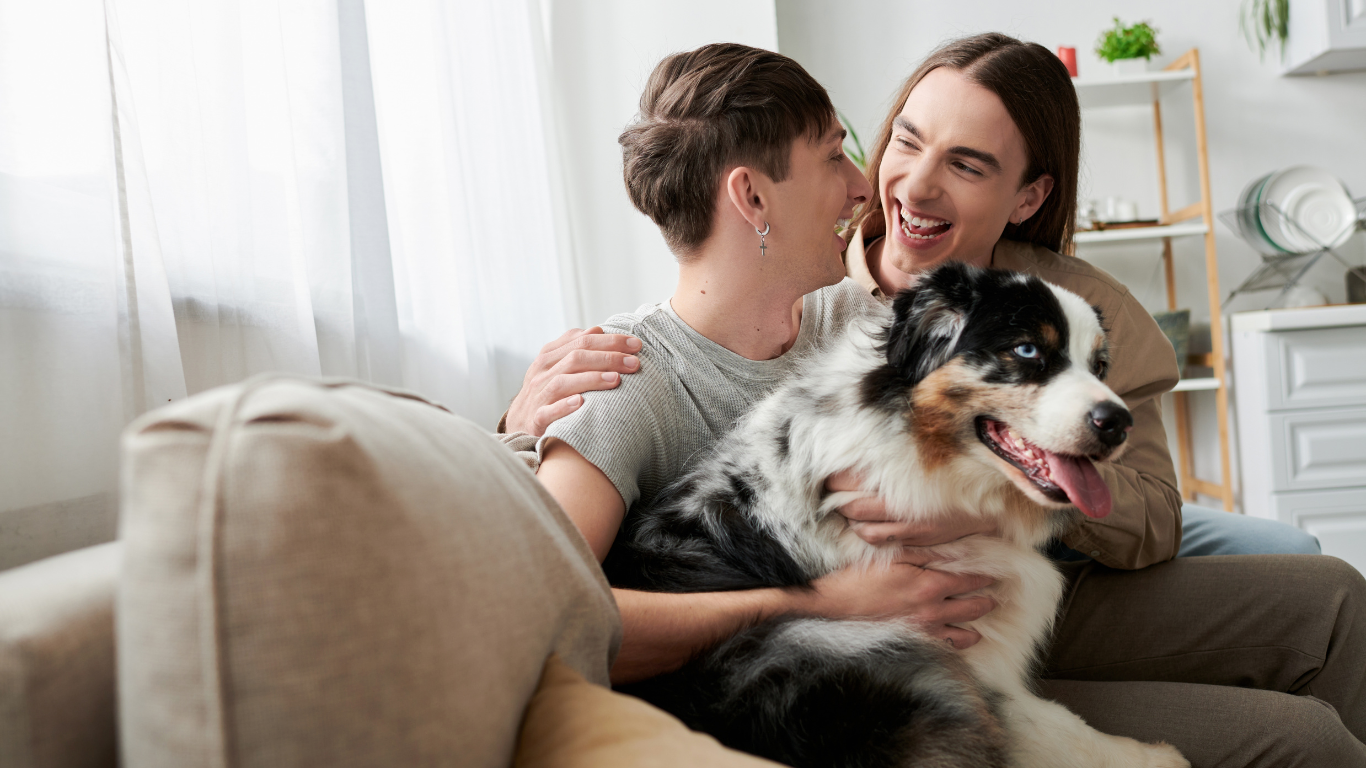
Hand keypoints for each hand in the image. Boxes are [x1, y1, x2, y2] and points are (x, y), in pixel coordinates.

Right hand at [505, 327, 641, 435]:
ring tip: (616, 380)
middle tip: (634, 363)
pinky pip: (548, 411)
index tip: (637, 345)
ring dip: (591, 379)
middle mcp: (543, 371)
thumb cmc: (546, 391)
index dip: (611, 341)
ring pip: (563, 382)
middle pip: (576, 358)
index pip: (583, 341)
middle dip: (608, 358)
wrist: (519, 422)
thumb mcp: (557, 365)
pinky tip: (581, 403)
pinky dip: (564, 406)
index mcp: (550, 355)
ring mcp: (538, 394)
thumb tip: (599, 329)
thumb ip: (576, 347)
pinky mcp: (536, 418)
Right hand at [800, 552, 995, 648]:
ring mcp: (926, 630)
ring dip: (976, 624)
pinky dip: (959, 643)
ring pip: (966, 632)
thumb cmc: (861, 579)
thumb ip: (925, 554)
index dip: (984, 576)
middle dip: (988, 600)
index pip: (969, 580)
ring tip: (981, 618)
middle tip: (996, 595)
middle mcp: (933, 610)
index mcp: (929, 584)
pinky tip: (962, 637)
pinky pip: (948, 647)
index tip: (994, 573)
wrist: (835, 607)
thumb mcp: (893, 557)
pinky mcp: (916, 643)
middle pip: (974, 607)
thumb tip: (953, 551)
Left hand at [827, 469, 996, 545]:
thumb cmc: (950, 477)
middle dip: (835, 498)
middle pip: (851, 504)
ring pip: (861, 527)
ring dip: (849, 519)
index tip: (828, 473)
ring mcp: (909, 524)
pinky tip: (865, 523)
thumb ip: (894, 460)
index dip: (836, 477)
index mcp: (902, 479)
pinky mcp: (915, 538)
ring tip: (846, 508)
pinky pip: (878, 540)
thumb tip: (862, 452)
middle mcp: (903, 503)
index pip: (854, 478)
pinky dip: (865, 532)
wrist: (986, 500)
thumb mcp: (922, 463)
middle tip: (830, 490)